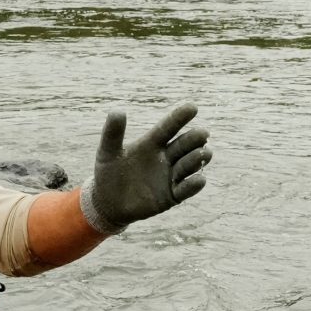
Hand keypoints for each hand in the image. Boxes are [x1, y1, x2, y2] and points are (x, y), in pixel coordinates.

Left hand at [80, 104, 211, 234]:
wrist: (107, 202)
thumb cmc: (107, 173)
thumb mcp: (107, 152)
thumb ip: (113, 132)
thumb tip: (117, 110)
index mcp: (152, 143)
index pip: (168, 127)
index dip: (180, 117)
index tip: (193, 107)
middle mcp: (165, 157)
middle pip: (184, 145)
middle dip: (195, 139)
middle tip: (203, 134)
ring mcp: (170, 176)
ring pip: (189, 165)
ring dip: (197, 158)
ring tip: (202, 153)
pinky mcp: (171, 196)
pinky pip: (186, 189)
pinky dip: (194, 185)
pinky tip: (199, 179)